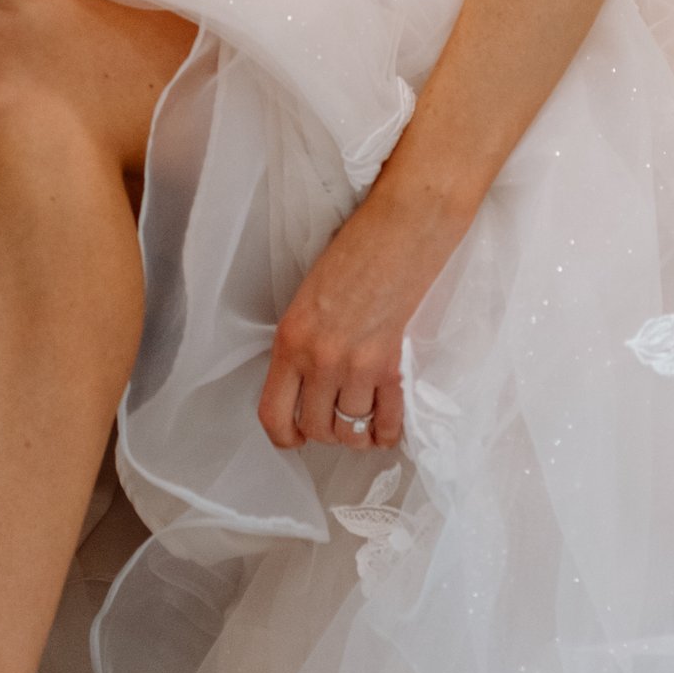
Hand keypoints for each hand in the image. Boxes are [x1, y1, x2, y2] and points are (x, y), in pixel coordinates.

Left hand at [257, 186, 465, 454]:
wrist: (399, 234)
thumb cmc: (353, 255)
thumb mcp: (307, 300)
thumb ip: (301, 345)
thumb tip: (306, 386)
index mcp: (290, 342)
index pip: (274, 413)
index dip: (283, 437)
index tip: (294, 438)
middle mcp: (320, 360)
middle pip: (316, 428)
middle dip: (325, 433)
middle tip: (334, 422)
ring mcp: (357, 366)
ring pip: (351, 430)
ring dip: (356, 435)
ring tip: (361, 426)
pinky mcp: (393, 366)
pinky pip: (387, 421)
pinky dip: (386, 433)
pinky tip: (385, 430)